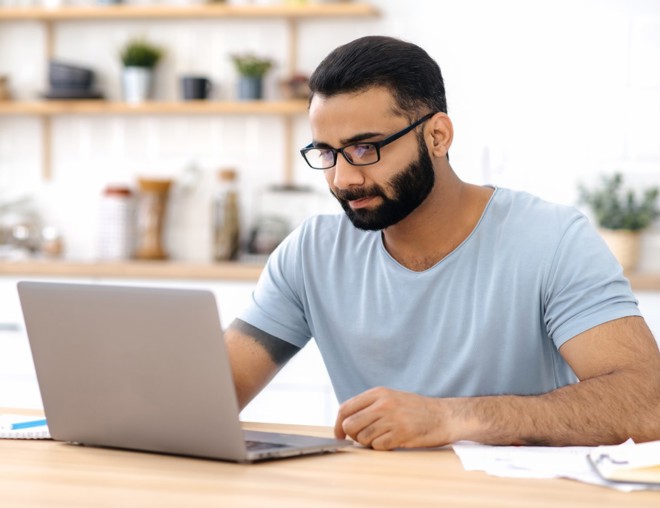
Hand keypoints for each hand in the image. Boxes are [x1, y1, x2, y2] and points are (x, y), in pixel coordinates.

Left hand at [334, 387, 450, 449]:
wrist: (444, 416)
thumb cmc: (416, 409)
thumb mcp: (391, 397)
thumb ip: (370, 405)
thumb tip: (345, 420)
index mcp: (378, 393)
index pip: (345, 408)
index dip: (338, 424)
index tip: (339, 434)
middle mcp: (383, 404)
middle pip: (350, 425)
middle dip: (353, 436)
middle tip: (363, 438)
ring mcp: (392, 419)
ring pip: (362, 438)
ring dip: (369, 442)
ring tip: (382, 437)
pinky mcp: (400, 434)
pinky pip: (378, 446)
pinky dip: (381, 447)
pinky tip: (392, 441)